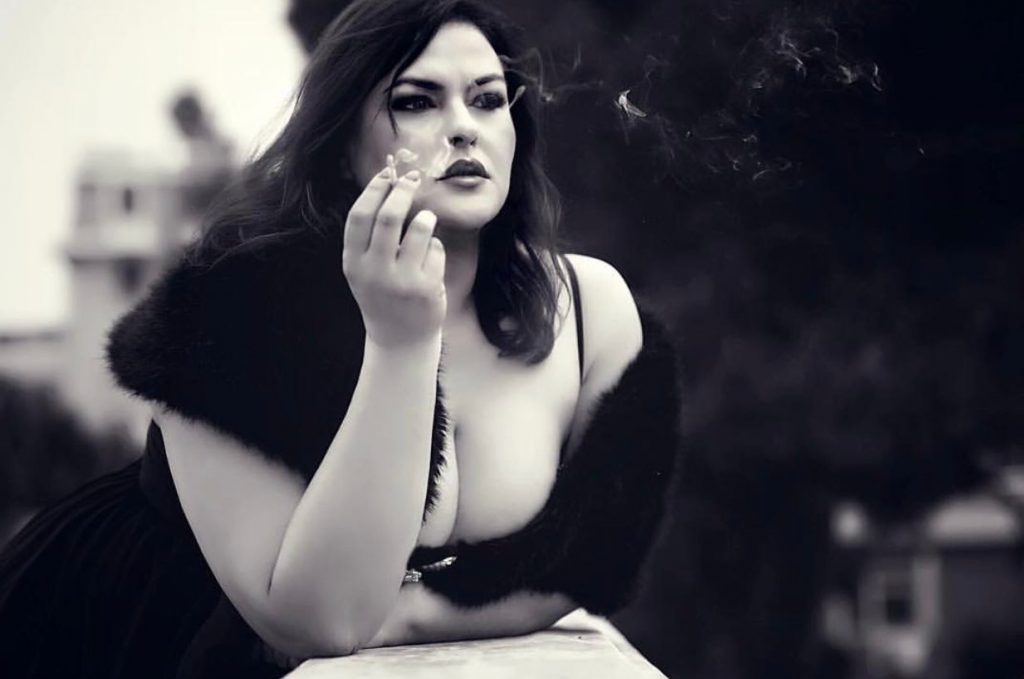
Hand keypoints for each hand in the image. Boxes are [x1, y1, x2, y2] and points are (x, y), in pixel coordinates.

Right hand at [342, 166, 445, 349]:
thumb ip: (371, 235)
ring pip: (419, 229)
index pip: (359, 216)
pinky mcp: (427, 288)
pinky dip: (435, 248)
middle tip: (413, 179)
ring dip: (425, 218)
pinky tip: (429, 264)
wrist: (399, 339)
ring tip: (425, 221)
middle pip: (389, 217)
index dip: (374, 190)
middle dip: (403, 191)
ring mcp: (401, 281)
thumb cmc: (383, 294)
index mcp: (353, 262)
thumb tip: (390, 184)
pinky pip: (436, 250)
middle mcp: (374, 271)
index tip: (388, 174)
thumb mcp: (364, 268)